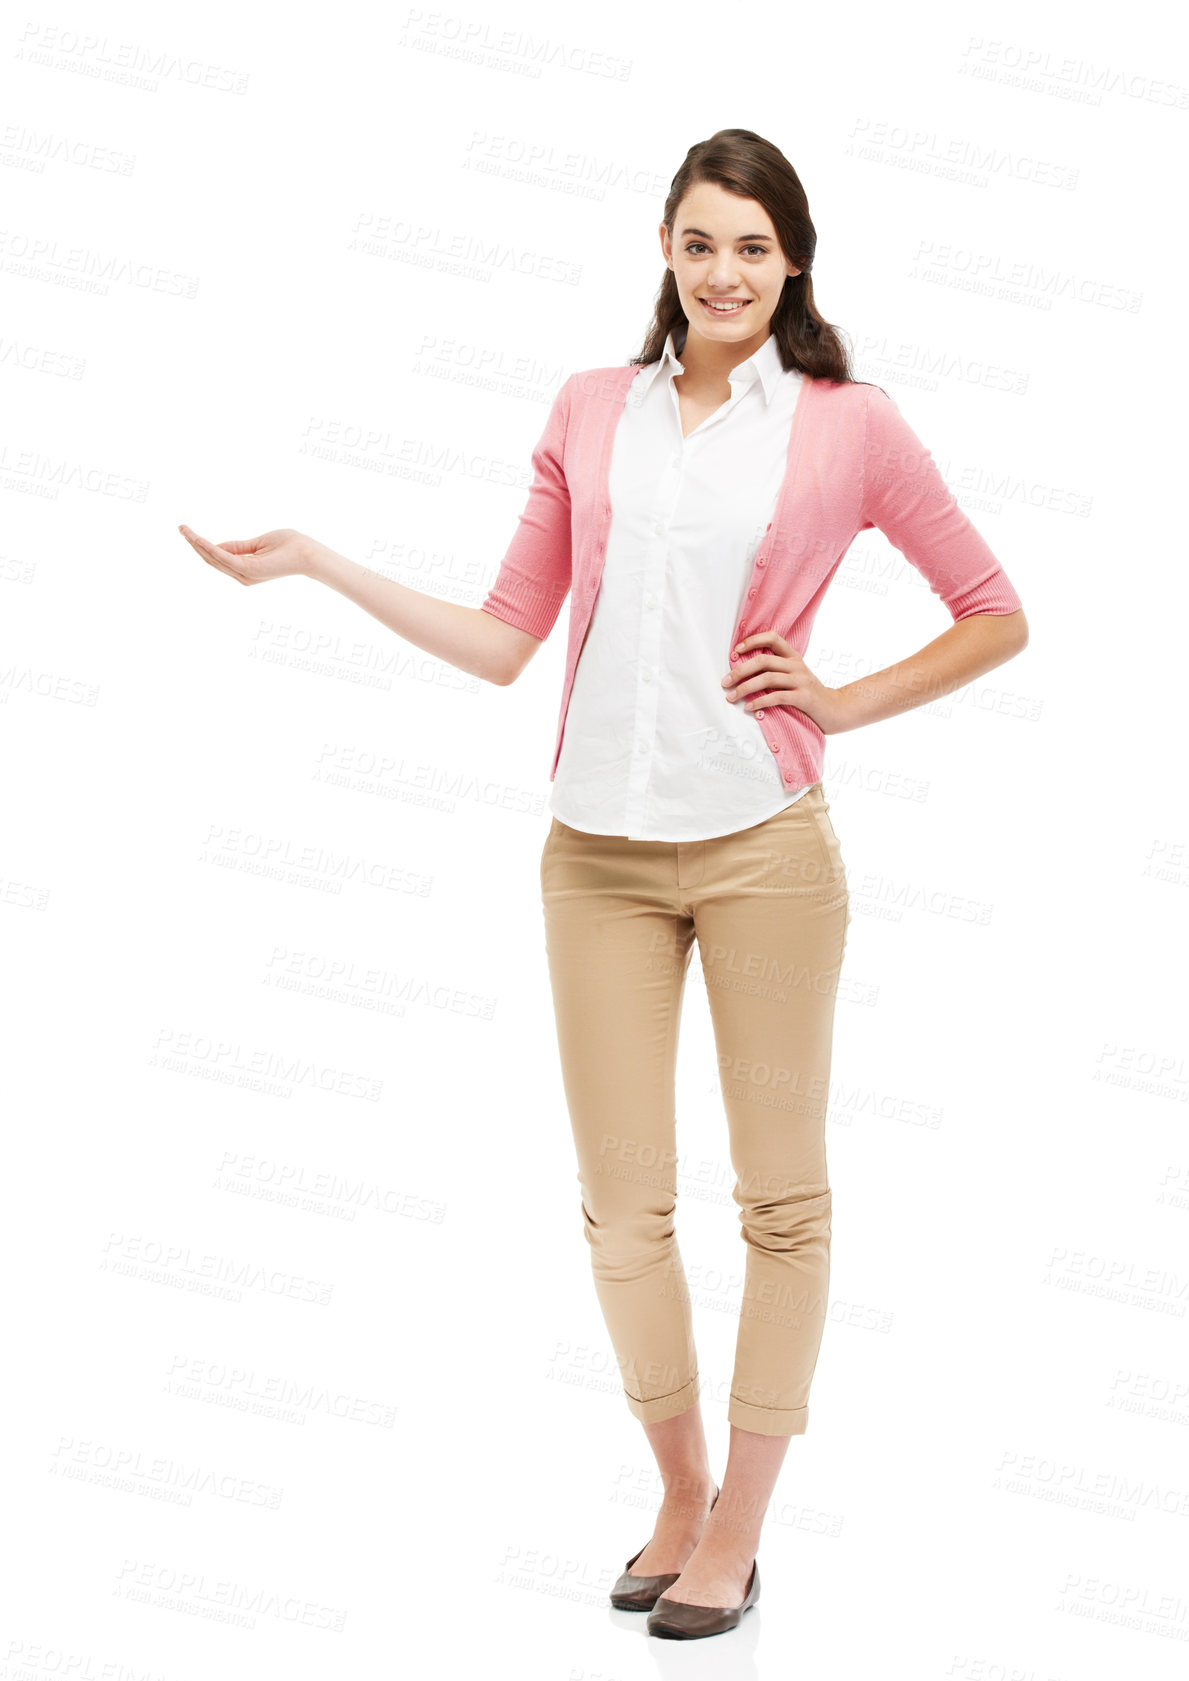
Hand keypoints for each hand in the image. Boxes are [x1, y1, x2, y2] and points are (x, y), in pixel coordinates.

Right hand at [177, 524, 316, 585]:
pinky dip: (209, 548)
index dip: (202, 545)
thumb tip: (218, 546)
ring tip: (184, 530)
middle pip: (212, 560)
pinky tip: (198, 539)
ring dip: (197, 544)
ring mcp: (245, 574)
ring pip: (214, 559)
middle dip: (194, 544)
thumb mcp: (258, 543)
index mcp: (245, 570)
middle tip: (181, 528)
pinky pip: (223, 557)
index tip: (188, 531)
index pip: (218, 558)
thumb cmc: (288, 546)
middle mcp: (242, 576)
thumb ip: (238, 546)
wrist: (307, 552)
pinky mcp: (248, 569)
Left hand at [721, 629, 852, 734]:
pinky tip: (749, 708)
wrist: (835, 710)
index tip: (735, 652)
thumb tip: (744, 671)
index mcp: (793, 657)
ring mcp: (801, 681)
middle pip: (763, 660)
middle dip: (740, 671)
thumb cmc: (808, 694)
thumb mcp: (795, 677)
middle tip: (724, 682)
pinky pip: (777, 697)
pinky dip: (760, 702)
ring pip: (767, 678)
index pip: (773, 638)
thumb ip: (776, 671)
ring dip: (745, 688)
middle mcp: (797, 665)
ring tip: (731, 697)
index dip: (753, 641)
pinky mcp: (803, 698)